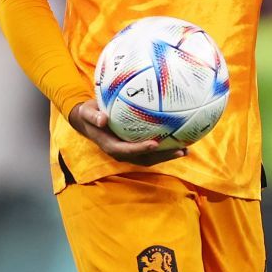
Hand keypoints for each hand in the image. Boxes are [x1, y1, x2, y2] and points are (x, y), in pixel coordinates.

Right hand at [68, 100, 187, 165]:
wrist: (89, 120)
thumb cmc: (89, 114)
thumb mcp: (86, 112)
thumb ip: (93, 116)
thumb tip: (102, 119)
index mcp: (110, 145)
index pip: (125, 151)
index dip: (139, 149)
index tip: (154, 144)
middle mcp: (121, 152)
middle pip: (143, 159)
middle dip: (161, 157)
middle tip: (179, 151)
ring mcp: (129, 151)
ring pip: (149, 158)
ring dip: (167, 156)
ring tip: (185, 150)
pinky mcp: (134, 147)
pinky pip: (151, 151)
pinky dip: (164, 149)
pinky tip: (179, 141)